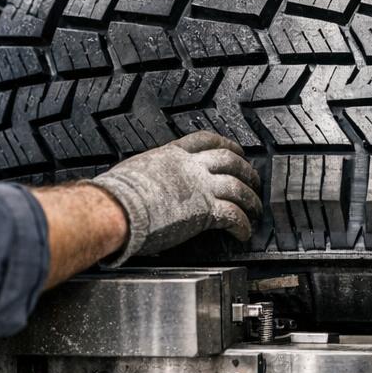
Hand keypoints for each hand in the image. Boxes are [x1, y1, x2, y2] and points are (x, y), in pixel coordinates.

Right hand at [91, 131, 261, 264]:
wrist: (115, 208)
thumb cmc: (116, 193)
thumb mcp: (135, 169)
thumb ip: (150, 172)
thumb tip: (144, 181)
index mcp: (173, 154)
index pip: (206, 140)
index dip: (226, 144)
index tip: (236, 151)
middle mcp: (191, 167)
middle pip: (230, 161)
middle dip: (246, 170)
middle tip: (253, 180)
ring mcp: (200, 187)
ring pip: (238, 187)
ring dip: (251, 199)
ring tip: (255, 209)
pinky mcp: (205, 211)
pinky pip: (233, 216)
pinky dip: (242, 225)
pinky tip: (244, 232)